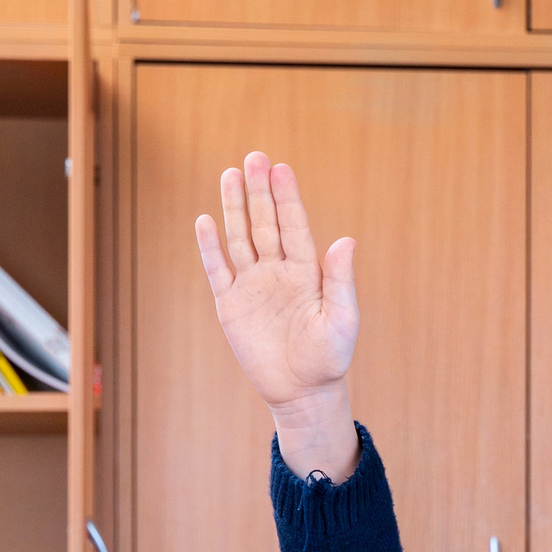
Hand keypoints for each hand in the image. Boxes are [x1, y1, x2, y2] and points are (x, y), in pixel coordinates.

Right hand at [194, 153, 359, 480]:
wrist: (302, 393)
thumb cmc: (329, 359)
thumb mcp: (342, 320)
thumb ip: (341, 281)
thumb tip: (346, 241)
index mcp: (307, 272)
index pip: (294, 226)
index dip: (287, 198)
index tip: (281, 168)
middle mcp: (278, 272)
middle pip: (265, 223)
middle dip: (260, 191)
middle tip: (254, 157)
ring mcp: (253, 286)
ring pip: (241, 238)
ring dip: (235, 208)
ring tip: (230, 174)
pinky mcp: (232, 305)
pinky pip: (218, 270)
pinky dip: (210, 247)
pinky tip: (205, 221)